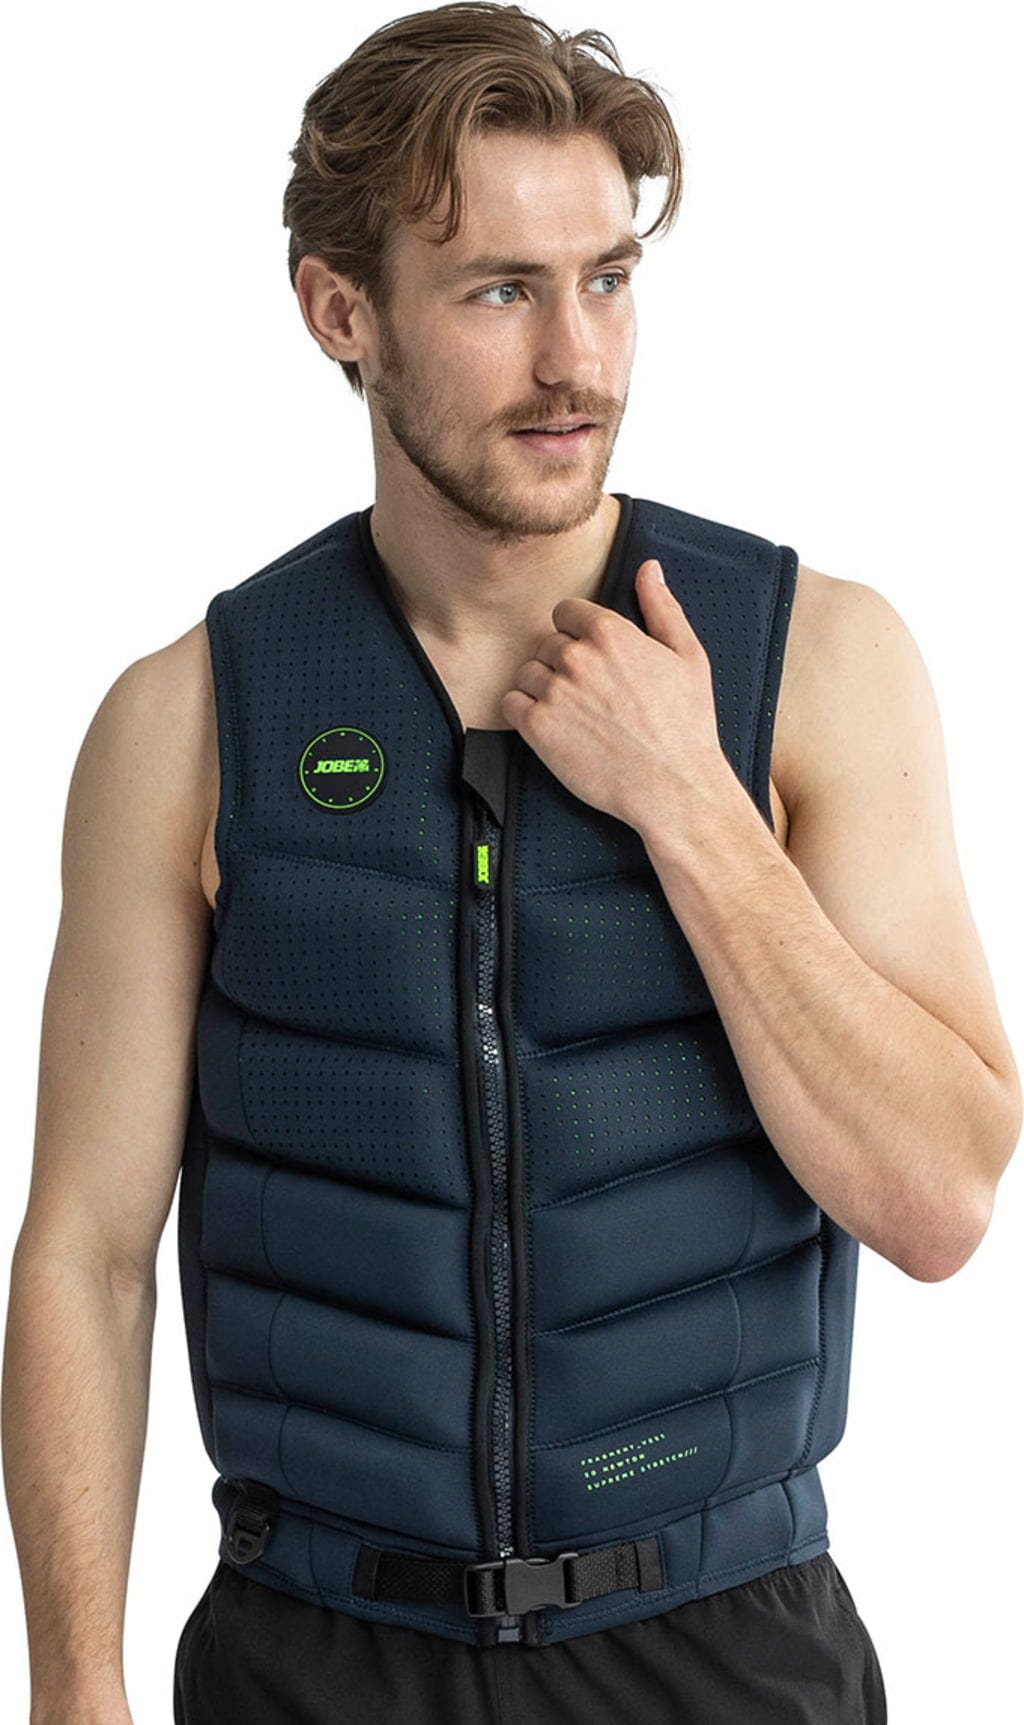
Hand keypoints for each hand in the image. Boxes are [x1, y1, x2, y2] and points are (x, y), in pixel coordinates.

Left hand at [499, 559, 731, 835]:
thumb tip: (648, 569)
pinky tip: (552, 727)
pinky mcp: (537, 727)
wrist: (674, 786)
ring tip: (574, 714)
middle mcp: (576, 656)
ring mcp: (554, 691)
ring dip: (543, 688)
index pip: (565, 612)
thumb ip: (661, 607)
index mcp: (610, 632)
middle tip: (590, 695)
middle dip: (562, 664)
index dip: (576, 634)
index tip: (591, 658)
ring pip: (527, 673)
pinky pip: (510, 703)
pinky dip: (524, 713)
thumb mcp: (688, 656)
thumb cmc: (686, 725)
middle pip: (545, 643)